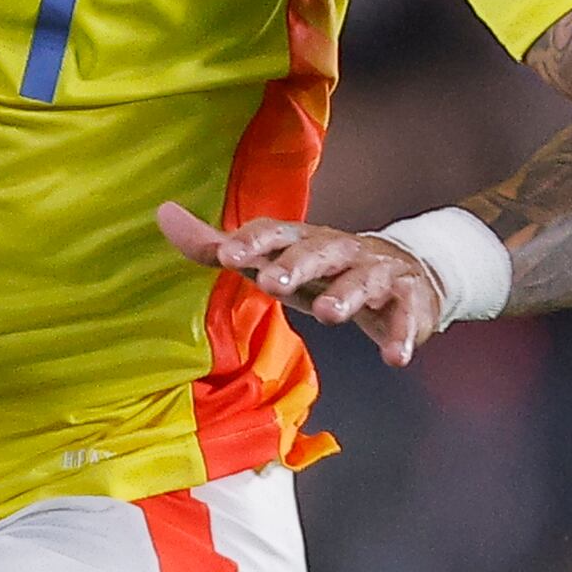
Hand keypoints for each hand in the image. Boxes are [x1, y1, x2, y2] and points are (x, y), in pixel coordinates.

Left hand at [159, 198, 445, 365]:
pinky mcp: (408, 300)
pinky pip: (407, 316)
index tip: (226, 257)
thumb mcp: (270, 259)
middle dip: (296, 265)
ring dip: (347, 294)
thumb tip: (163, 214)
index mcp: (301, 239)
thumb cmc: (320, 270)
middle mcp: (339, 250)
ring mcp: (377, 272)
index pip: (274, 232)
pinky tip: (395, 357)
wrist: (405, 273)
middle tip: (272, 283)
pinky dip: (402, 335)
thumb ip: (216, 245)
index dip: (252, 242)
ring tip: (330, 313)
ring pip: (363, 279)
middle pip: (318, 250)